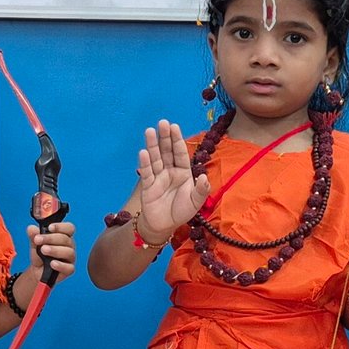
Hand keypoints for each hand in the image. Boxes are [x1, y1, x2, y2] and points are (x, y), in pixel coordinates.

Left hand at [27, 221, 76, 278]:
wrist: (37, 270)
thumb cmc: (40, 254)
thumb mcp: (35, 243)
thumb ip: (34, 235)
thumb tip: (31, 229)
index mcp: (64, 235)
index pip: (69, 228)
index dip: (61, 226)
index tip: (49, 227)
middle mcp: (69, 246)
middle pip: (66, 239)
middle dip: (50, 238)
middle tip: (38, 239)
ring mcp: (70, 258)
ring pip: (68, 252)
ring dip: (55, 250)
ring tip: (43, 250)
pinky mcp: (69, 269)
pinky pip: (69, 267)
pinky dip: (60, 265)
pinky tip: (52, 263)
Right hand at [135, 120, 210, 238]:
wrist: (164, 226)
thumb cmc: (181, 211)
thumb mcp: (195, 202)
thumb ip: (201, 190)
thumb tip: (204, 177)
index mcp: (183, 172)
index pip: (180, 153)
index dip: (177, 140)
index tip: (174, 126)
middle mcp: (170, 171)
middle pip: (167, 151)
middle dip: (165, 137)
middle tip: (162, 122)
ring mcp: (158, 177)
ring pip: (155, 158)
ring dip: (152, 145)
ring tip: (149, 131)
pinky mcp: (148, 186)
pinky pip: (147, 173)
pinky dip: (145, 163)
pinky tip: (143, 152)